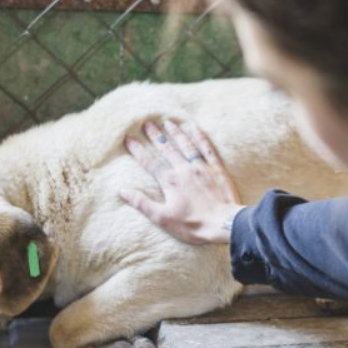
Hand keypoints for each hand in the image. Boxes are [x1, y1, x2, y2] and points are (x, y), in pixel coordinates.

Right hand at [119, 119, 244, 244]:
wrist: (224, 224)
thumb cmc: (193, 224)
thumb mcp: (163, 218)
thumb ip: (142, 203)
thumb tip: (123, 191)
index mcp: (170, 181)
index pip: (150, 162)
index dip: (138, 150)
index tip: (129, 138)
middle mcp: (184, 169)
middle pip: (167, 149)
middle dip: (155, 136)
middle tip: (146, 123)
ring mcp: (202, 167)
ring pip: (186, 145)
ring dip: (175, 133)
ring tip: (167, 122)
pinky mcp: (217, 169)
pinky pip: (207, 148)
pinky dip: (200, 136)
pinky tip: (194, 127)